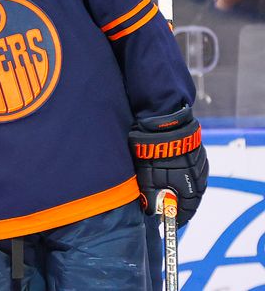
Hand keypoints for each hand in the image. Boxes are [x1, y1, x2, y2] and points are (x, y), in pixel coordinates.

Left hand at [130, 106, 208, 225]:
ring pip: (193, 182)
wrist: (162, 123)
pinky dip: (183, 174)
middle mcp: (199, 177)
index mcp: (190, 188)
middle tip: (167, 206)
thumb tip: (151, 212)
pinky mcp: (197, 151)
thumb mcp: (147, 179)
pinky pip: (192, 168)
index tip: (170, 223)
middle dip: (180, 203)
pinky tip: (172, 170)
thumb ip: (150, 198)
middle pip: (193, 197)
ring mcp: (200, 163)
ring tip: (167, 188)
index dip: (179, 218)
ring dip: (181, 187)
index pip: (189, 211)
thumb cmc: (153, 154)